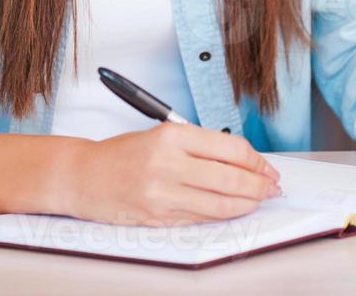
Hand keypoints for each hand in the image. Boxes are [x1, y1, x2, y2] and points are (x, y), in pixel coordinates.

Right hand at [63, 124, 281, 225]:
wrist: (83, 176)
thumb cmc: (122, 154)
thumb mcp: (161, 135)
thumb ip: (200, 147)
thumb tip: (243, 161)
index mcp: (172, 136)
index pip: (232, 149)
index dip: (257, 162)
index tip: (267, 168)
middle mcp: (168, 163)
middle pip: (232, 179)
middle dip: (260, 186)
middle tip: (272, 187)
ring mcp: (162, 193)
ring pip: (220, 204)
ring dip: (247, 205)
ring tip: (258, 201)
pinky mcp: (158, 217)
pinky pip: (201, 219)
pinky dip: (222, 216)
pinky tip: (232, 210)